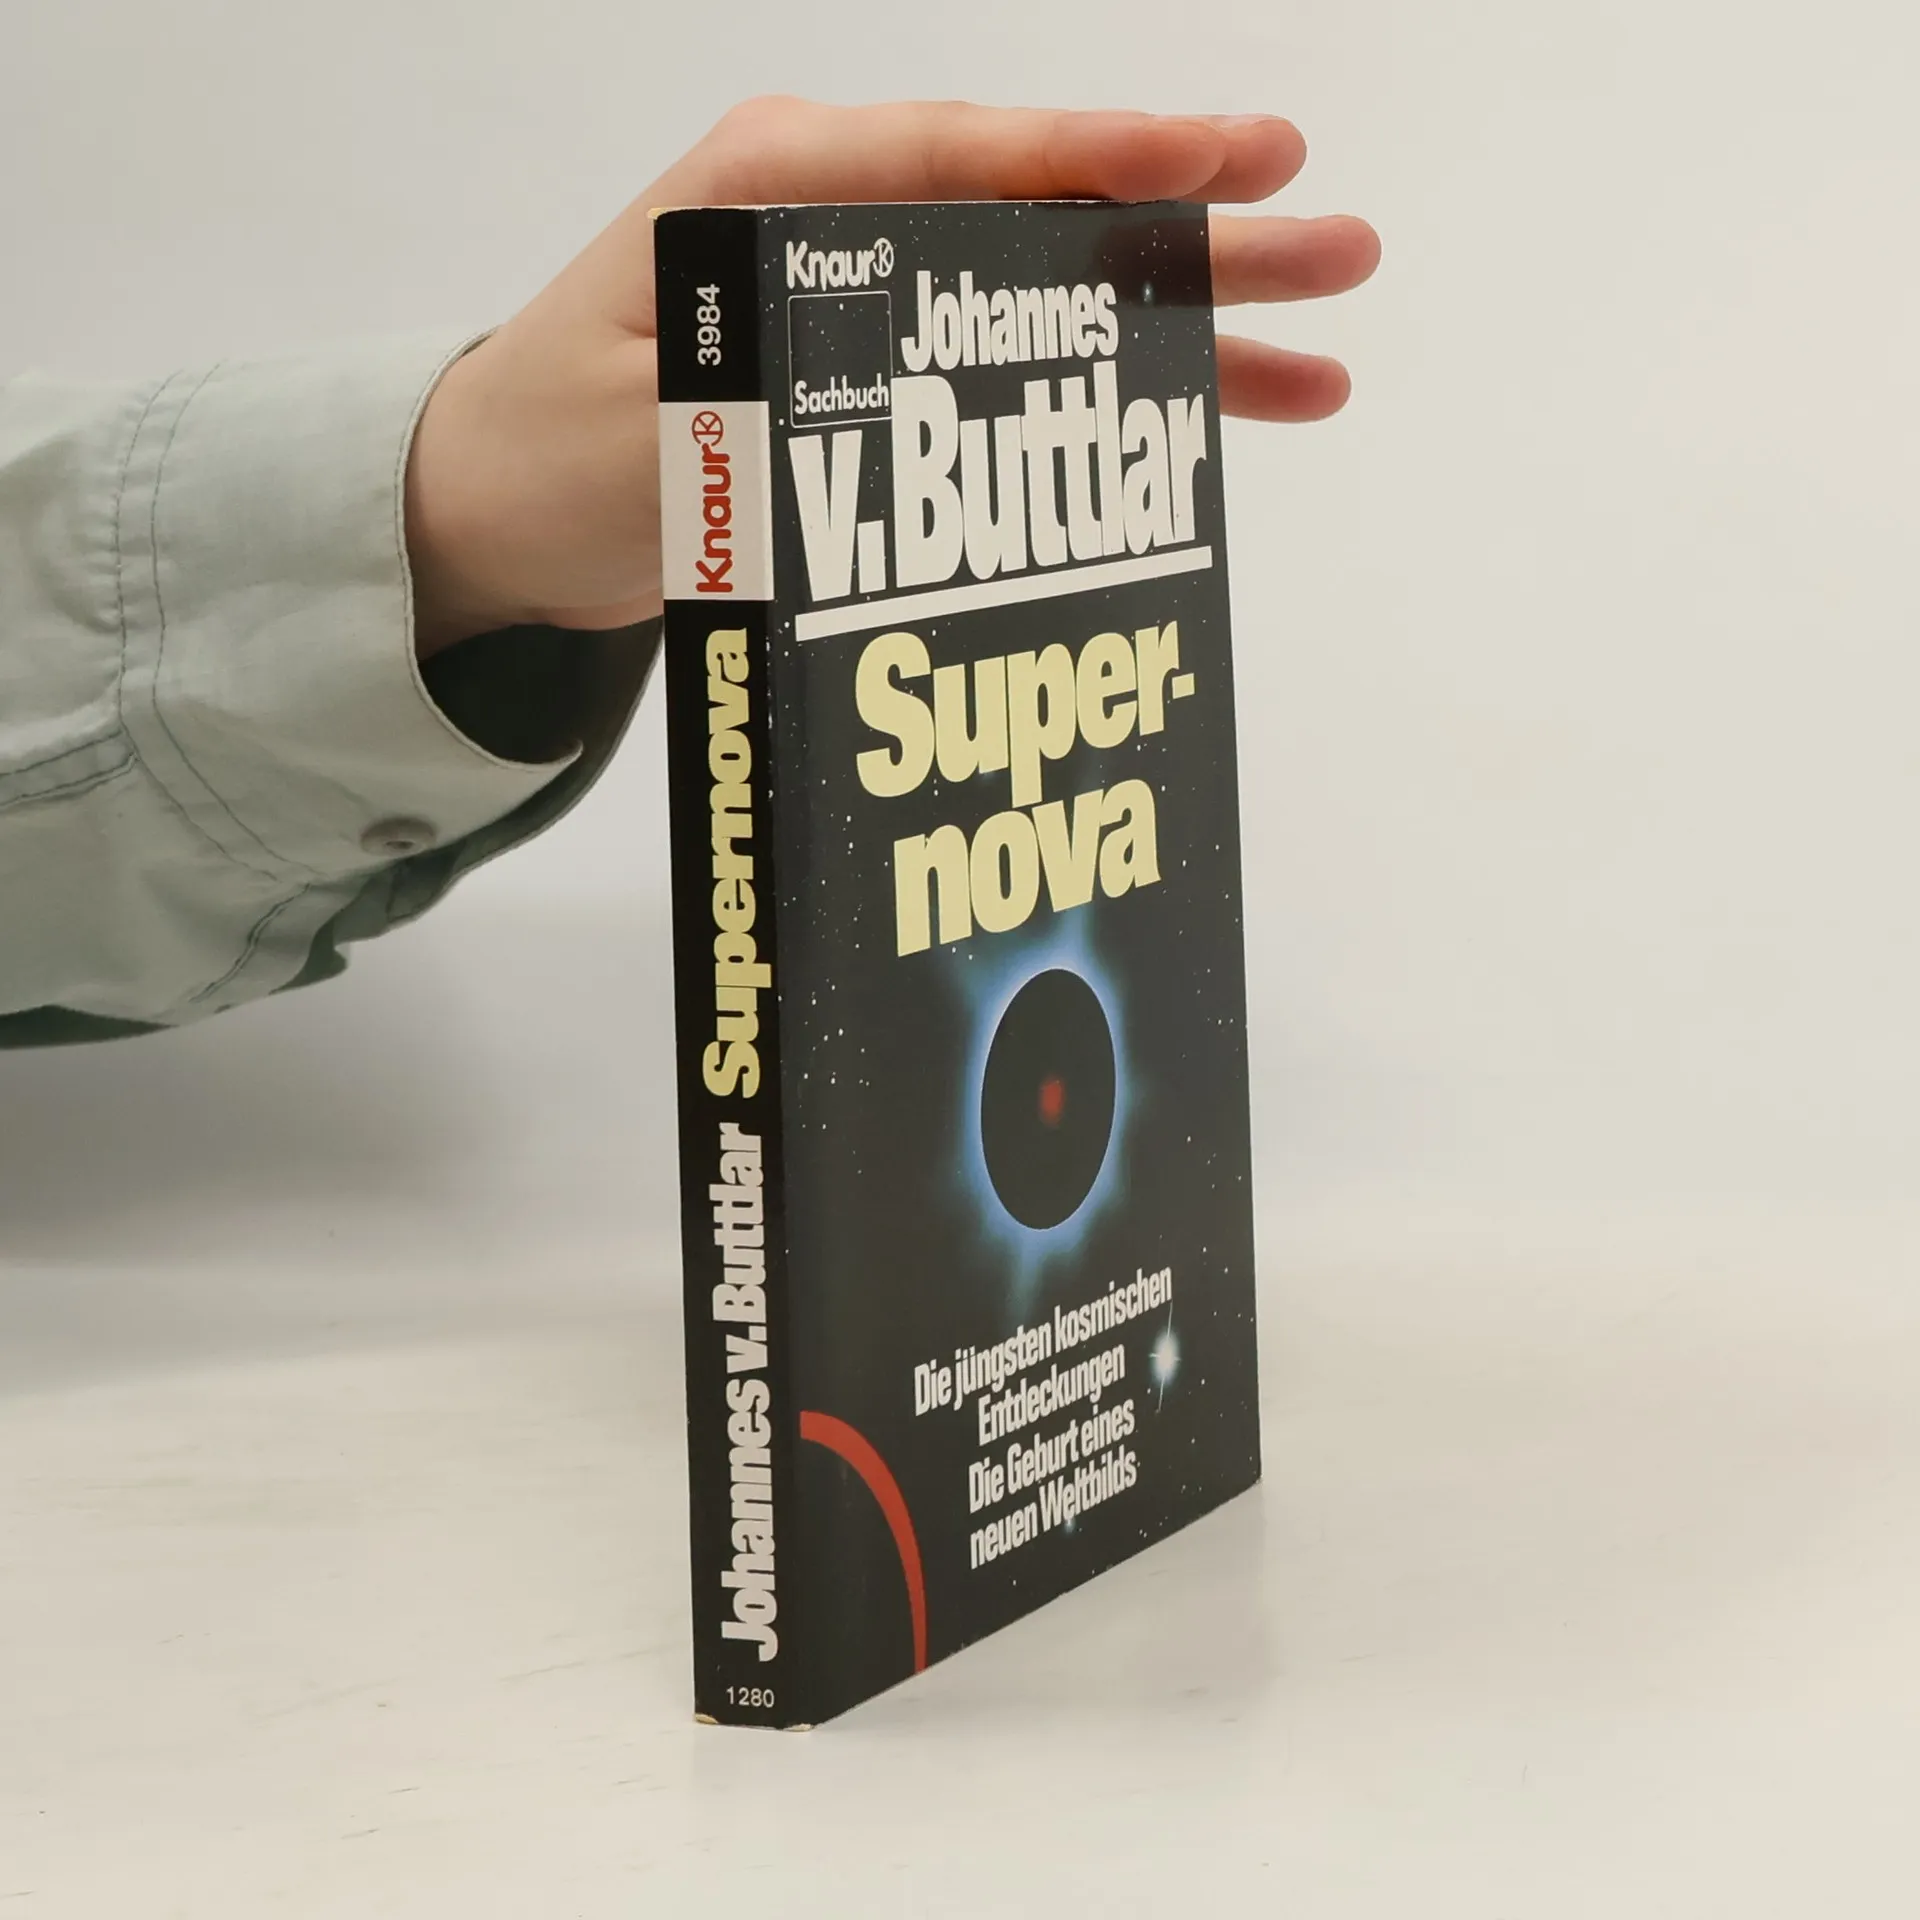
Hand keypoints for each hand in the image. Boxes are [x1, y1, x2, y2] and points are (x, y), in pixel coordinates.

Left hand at [405, 96, 1380, 656]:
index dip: (1117, 158)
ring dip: (1180, 332)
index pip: (976, 158)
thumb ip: (779, 417)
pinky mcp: (875, 384)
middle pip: (1049, 222)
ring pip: (1053, 305)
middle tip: (1337, 244)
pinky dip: (1101, 403)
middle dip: (1195, 236)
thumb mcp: (648, 440)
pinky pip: (1012, 379)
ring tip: (1320, 355)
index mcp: (778, 191)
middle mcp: (843, 230)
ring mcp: (867, 306)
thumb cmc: (543, 453)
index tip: (1240, 158)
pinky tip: (1199, 428)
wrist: (493, 513)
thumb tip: (918, 425)